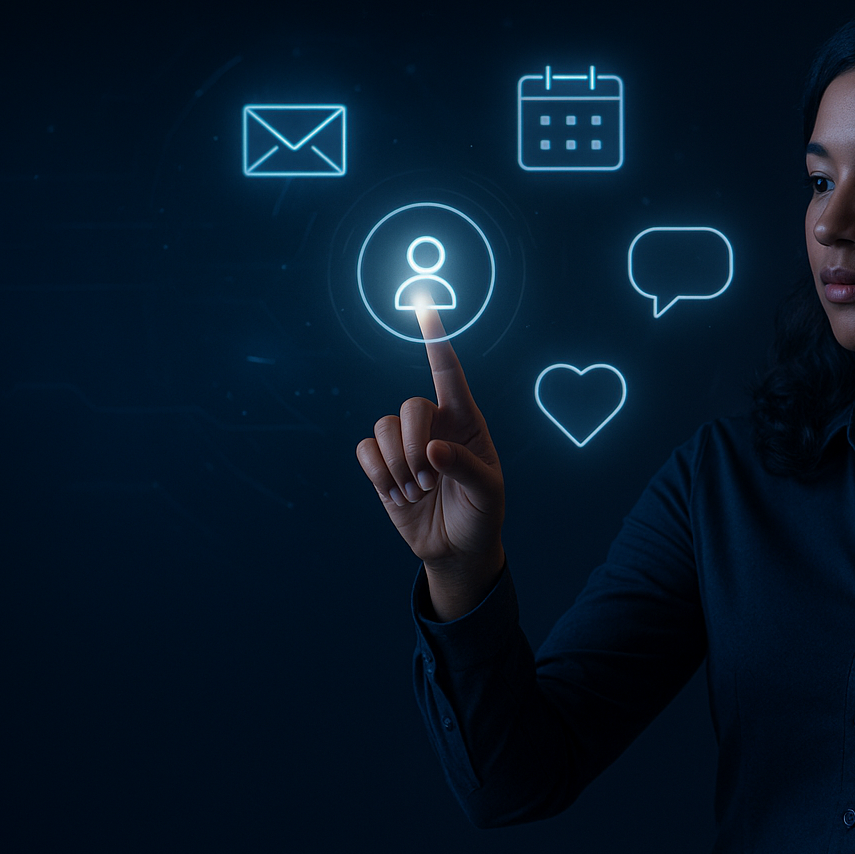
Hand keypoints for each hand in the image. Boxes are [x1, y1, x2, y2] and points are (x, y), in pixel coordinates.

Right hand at [355, 305, 505, 618]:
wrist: (457, 549)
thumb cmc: (482, 515)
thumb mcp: (489, 495)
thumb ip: (466, 468)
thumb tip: (431, 451)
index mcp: (467, 421)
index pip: (448, 372)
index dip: (435, 338)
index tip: (423, 304)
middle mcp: (434, 425)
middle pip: (409, 407)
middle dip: (414, 445)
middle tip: (428, 481)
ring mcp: (405, 445)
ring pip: (383, 427)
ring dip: (397, 465)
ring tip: (417, 492)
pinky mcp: (383, 466)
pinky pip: (365, 451)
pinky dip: (379, 475)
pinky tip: (398, 496)